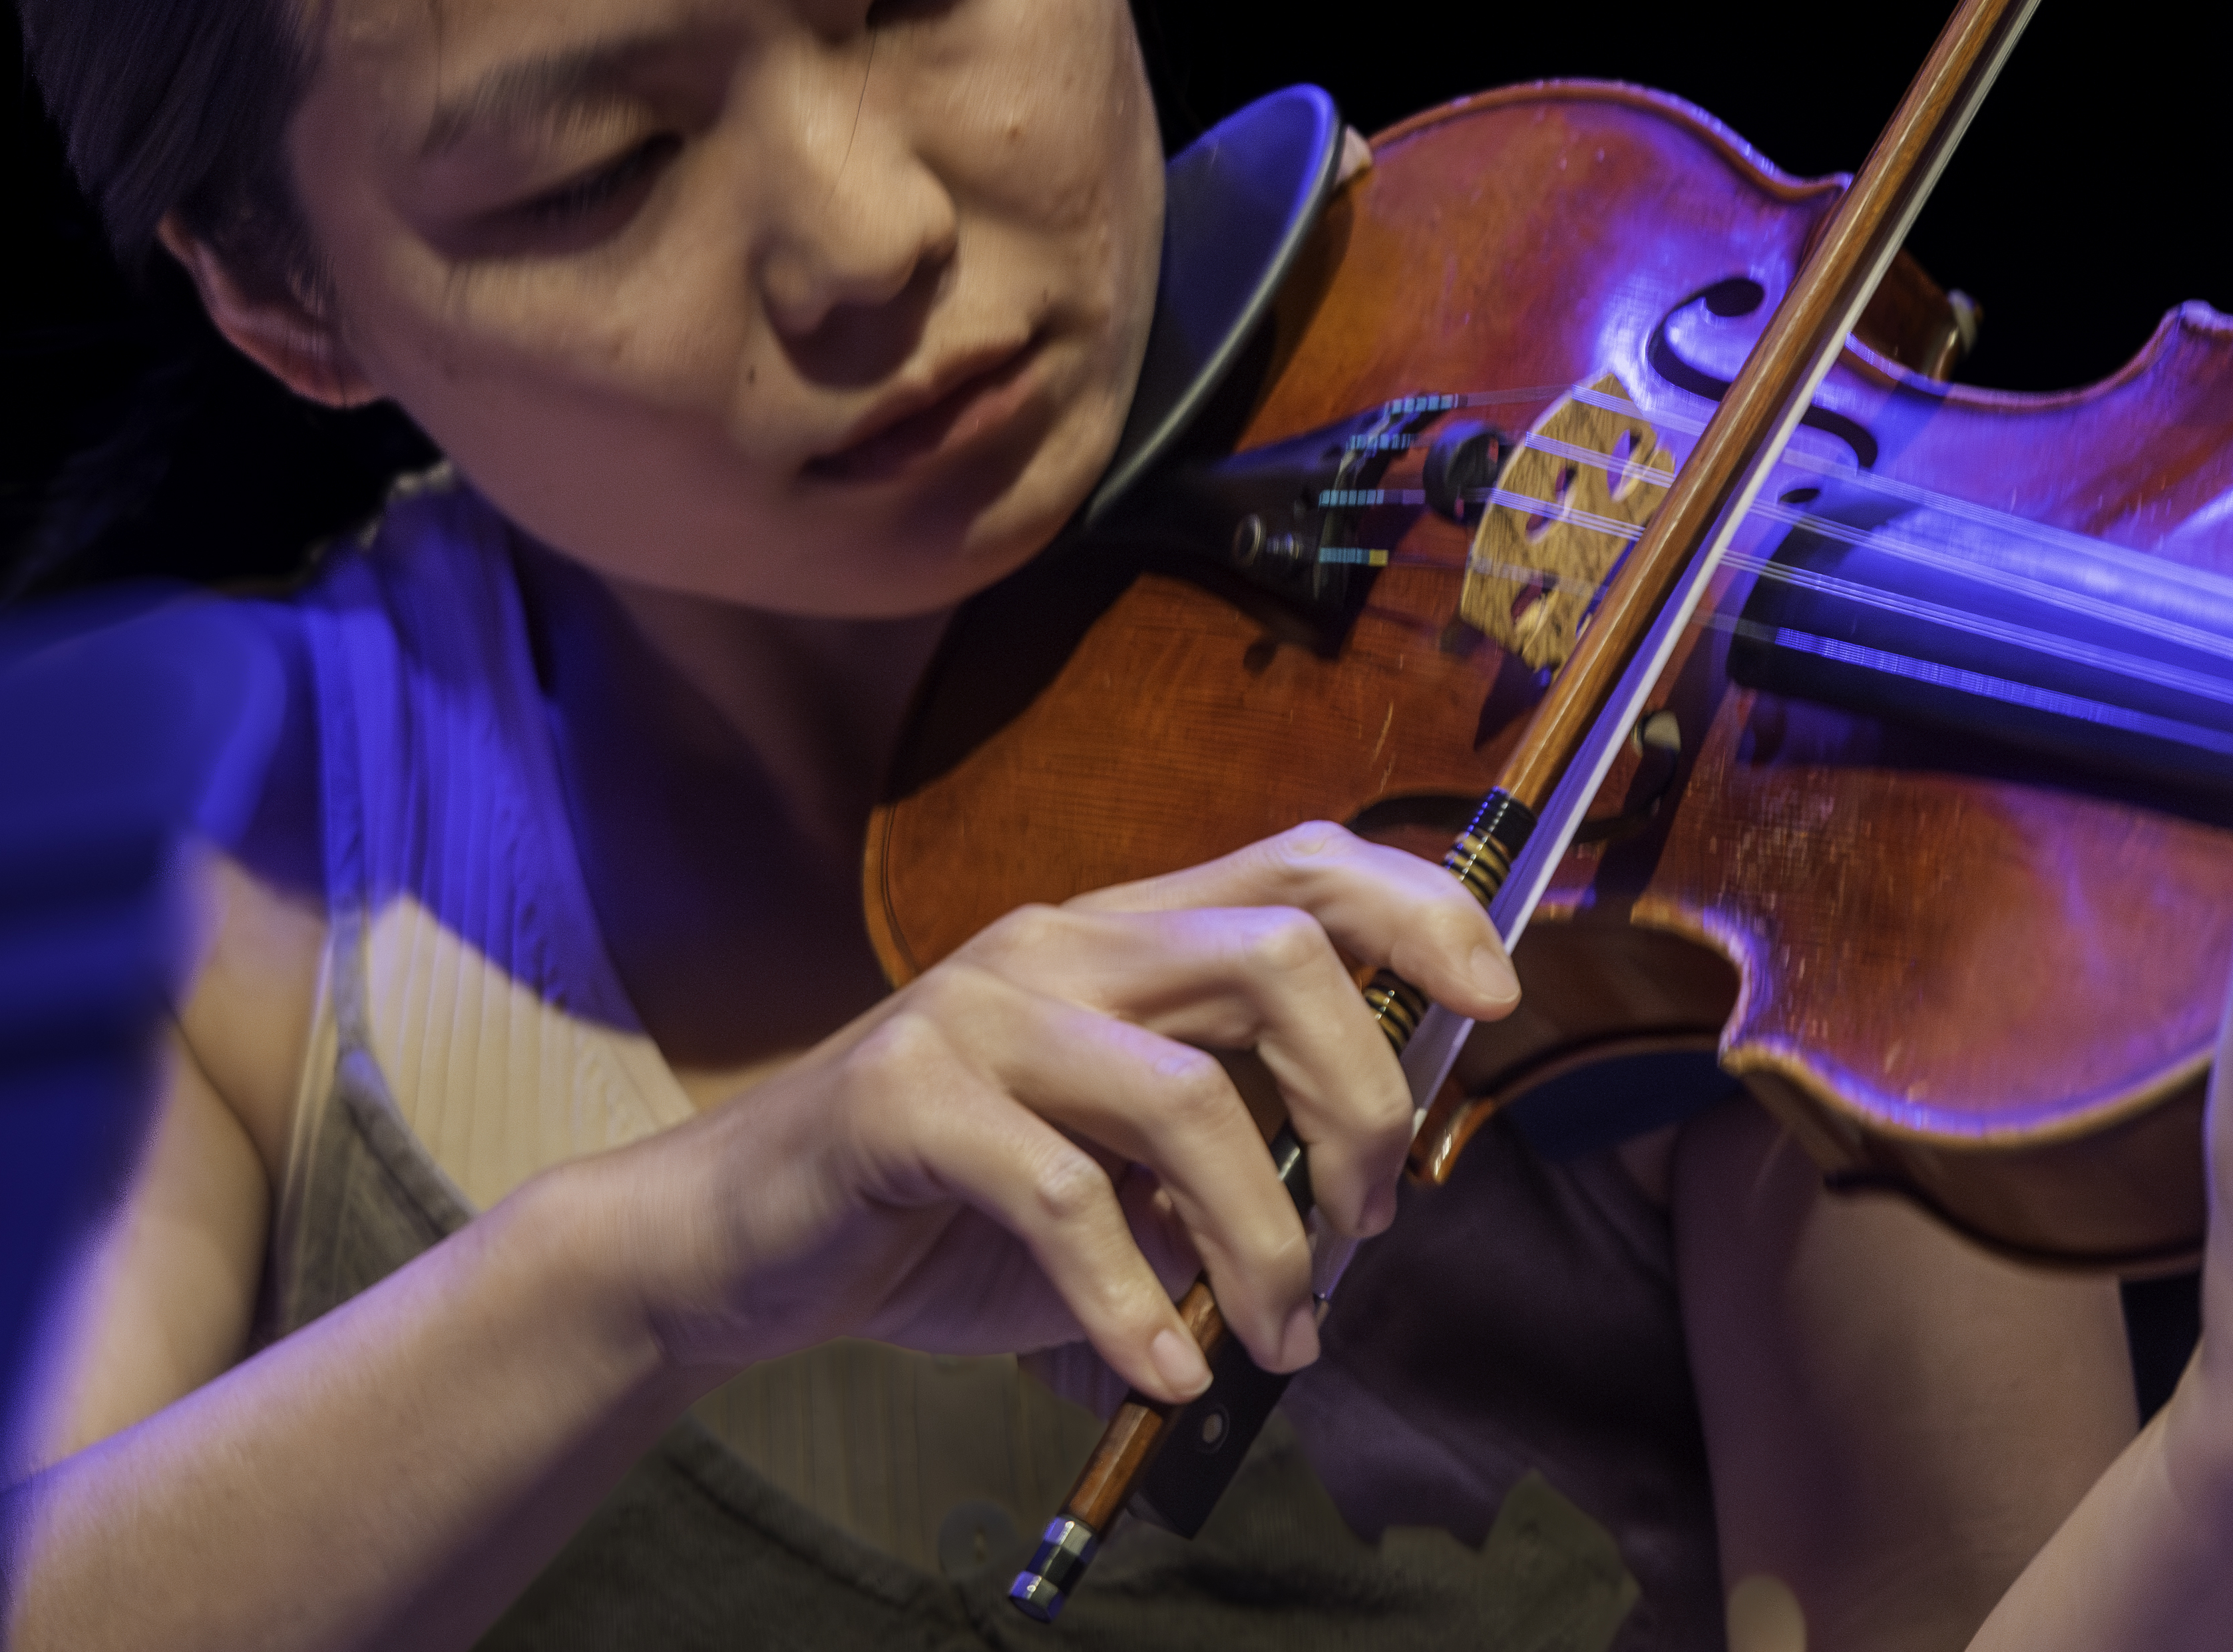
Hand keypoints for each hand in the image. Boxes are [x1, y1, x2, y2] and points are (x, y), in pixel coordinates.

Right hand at [580, 822, 1516, 1405]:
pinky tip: (1166, 1371)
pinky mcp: (904, 1099)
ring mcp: (978, 1010)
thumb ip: (1226, 1159)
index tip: (1499, 995)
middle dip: (1365, 1099)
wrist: (733, 1249)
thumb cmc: (945, 1213)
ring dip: (1267, 1239)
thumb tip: (1364, 1204)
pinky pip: (1065, 1199)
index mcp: (1124, 934)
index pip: (1304, 861)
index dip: (1421, 907)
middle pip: (1279, 954)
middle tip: (1372, 1222)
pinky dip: (1136, 1305)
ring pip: (1188, 1093)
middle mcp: (1060, 942)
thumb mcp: (1116, 1176)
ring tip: (1278, 1336)